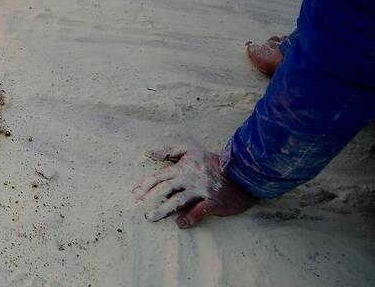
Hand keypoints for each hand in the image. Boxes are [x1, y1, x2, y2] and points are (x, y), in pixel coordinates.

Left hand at [131, 145, 257, 228]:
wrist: (240, 173)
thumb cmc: (212, 163)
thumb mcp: (191, 151)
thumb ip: (169, 151)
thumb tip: (148, 153)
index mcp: (182, 168)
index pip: (159, 176)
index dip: (145, 184)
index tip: (133, 193)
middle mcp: (189, 179)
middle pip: (165, 188)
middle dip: (149, 197)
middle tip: (137, 206)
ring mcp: (201, 191)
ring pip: (179, 200)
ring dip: (164, 209)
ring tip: (151, 216)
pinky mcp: (213, 201)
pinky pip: (200, 210)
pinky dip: (190, 218)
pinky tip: (180, 224)